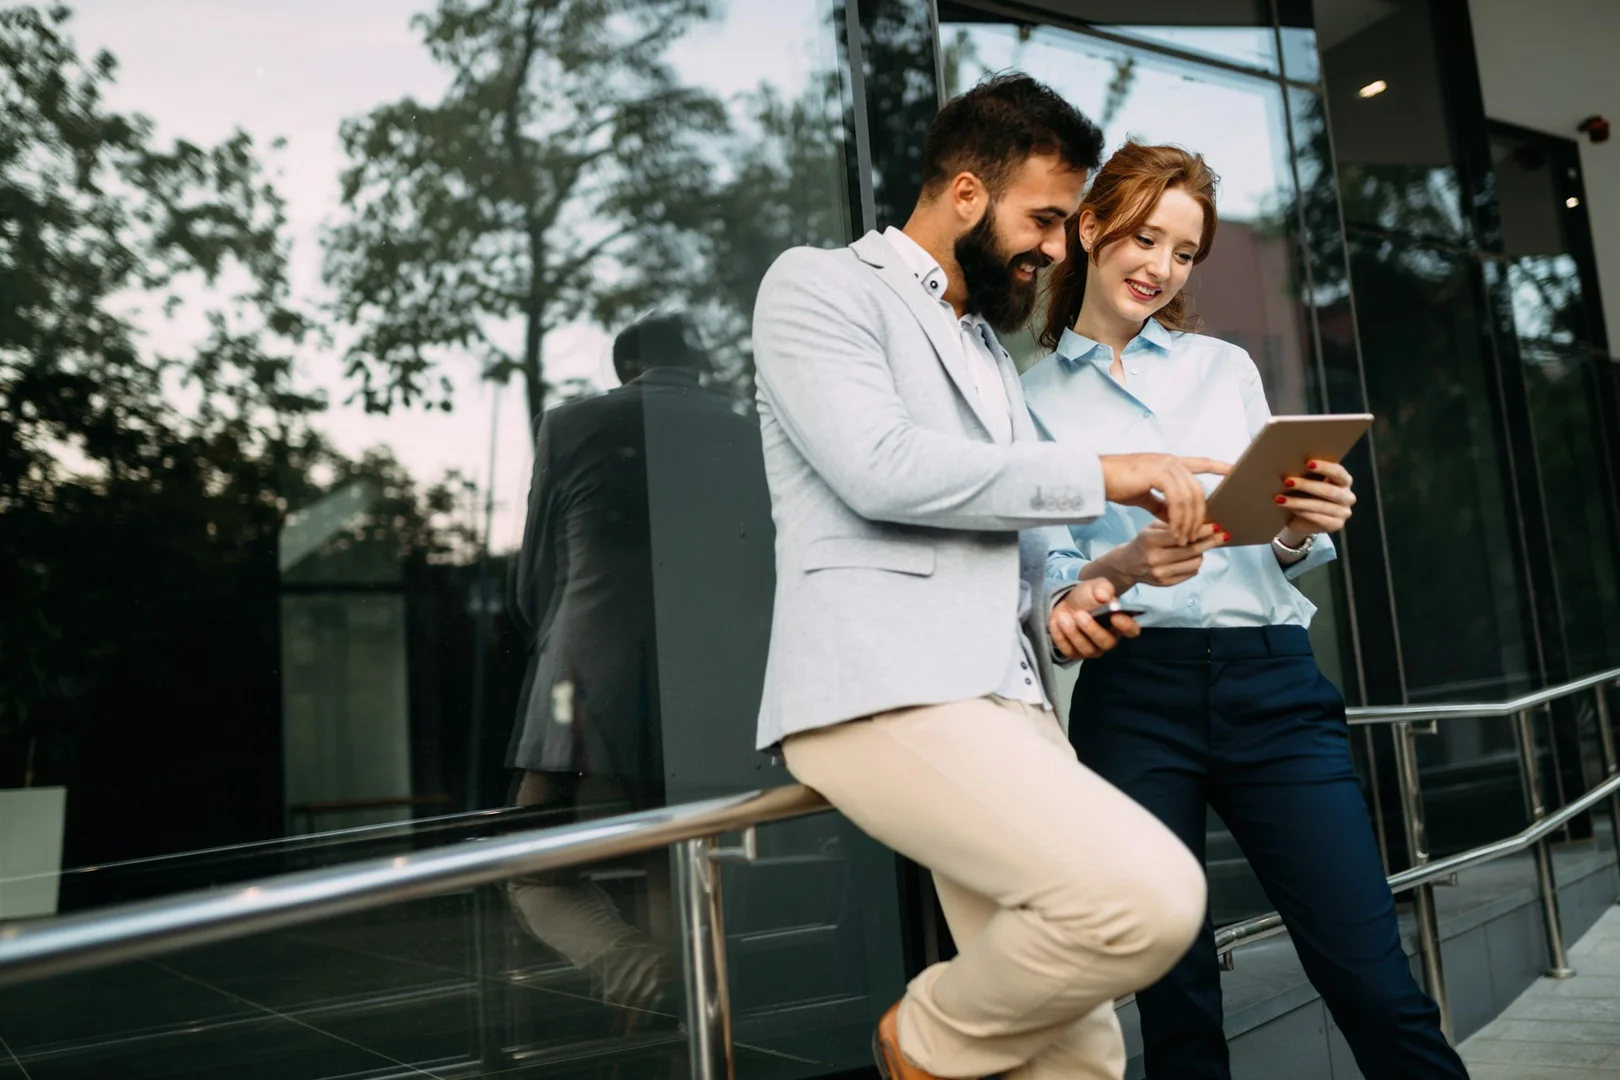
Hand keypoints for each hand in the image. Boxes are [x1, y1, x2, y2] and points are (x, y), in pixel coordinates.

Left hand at [1049, 578, 1140, 660]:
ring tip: (1063, 617)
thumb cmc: (1087, 597)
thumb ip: (1102, 588)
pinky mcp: (1075, 652)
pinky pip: (1069, 651)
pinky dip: (1061, 638)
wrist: (1066, 603)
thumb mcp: (1095, 586)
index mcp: (1120, 622)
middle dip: (1091, 629)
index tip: (1115, 616)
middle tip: (1079, 614)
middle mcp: (1109, 639)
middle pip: (1106, 643)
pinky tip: (1056, 623)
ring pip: (1087, 649)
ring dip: (1073, 633)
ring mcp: (1092, 649)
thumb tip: (1104, 595)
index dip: (1126, 626)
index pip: (1131, 630)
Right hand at [1100, 454, 1230, 544]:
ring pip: (1190, 497)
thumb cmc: (1116, 484)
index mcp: (1170, 462)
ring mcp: (1165, 465)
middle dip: (1200, 516)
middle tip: (1198, 536)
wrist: (1096, 477)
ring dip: (1189, 521)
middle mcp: (1171, 461)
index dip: (1219, 467)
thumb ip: (1162, 504)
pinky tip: (1175, 531)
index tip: (1235, 472)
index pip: (1201, 462)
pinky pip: (1177, 500)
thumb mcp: (1144, 495)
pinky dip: (1178, 518)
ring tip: (1185, 539)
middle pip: (1199, 490)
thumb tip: (1174, 519)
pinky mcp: (1158, 473)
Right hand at [1106, 521, 1227, 588]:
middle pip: (1191, 550)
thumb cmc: (1144, 542)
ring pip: (1194, 562)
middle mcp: (1154, 558)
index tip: (1215, 525)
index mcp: (1149, 540)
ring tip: (1203, 547)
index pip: (1180, 534)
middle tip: (1224, 535)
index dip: (1200, 530)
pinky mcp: (1165, 583)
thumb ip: (1174, 525)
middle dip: (1210, 541)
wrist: (1128, 565)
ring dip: (1203, 553)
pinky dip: (1195, 564)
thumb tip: (1202, 520)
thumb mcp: (1152, 528)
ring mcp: (1160, 573)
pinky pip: (1191, 573)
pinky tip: (1193, 557)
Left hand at [1276, 459, 1355, 539]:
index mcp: (1344, 480)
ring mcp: (1344, 512)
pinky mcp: (1336, 525)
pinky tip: (1289, 509)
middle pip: (1328, 490)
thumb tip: (1289, 464)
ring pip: (1320, 506)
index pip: (1338, 472)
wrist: (1302, 520)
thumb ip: (1307, 473)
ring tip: (1280, 498)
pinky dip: (1302, 512)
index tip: (1307, 463)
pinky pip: (1318, 518)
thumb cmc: (1305, 494)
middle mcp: (1347, 496)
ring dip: (1298, 502)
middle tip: (1287, 481)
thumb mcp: (1309, 482)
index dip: (1324, 467)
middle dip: (1306, 485)